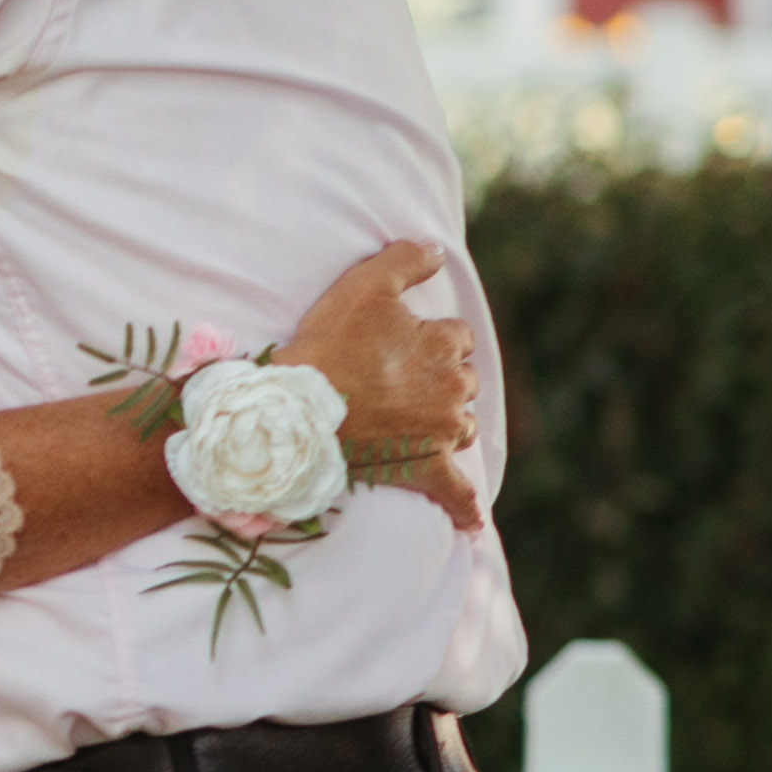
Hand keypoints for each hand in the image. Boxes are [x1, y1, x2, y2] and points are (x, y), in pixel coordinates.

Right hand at [279, 243, 490, 536]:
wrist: (299, 409)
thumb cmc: (330, 346)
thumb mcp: (364, 286)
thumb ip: (404, 259)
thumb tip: (435, 248)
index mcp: (443, 346)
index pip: (454, 337)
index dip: (426, 339)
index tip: (393, 346)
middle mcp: (452, 390)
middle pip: (461, 382)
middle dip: (438, 382)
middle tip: (394, 384)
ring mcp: (441, 433)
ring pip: (461, 426)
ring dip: (446, 424)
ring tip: (412, 426)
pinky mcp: (424, 470)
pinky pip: (454, 493)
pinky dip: (464, 507)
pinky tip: (472, 523)